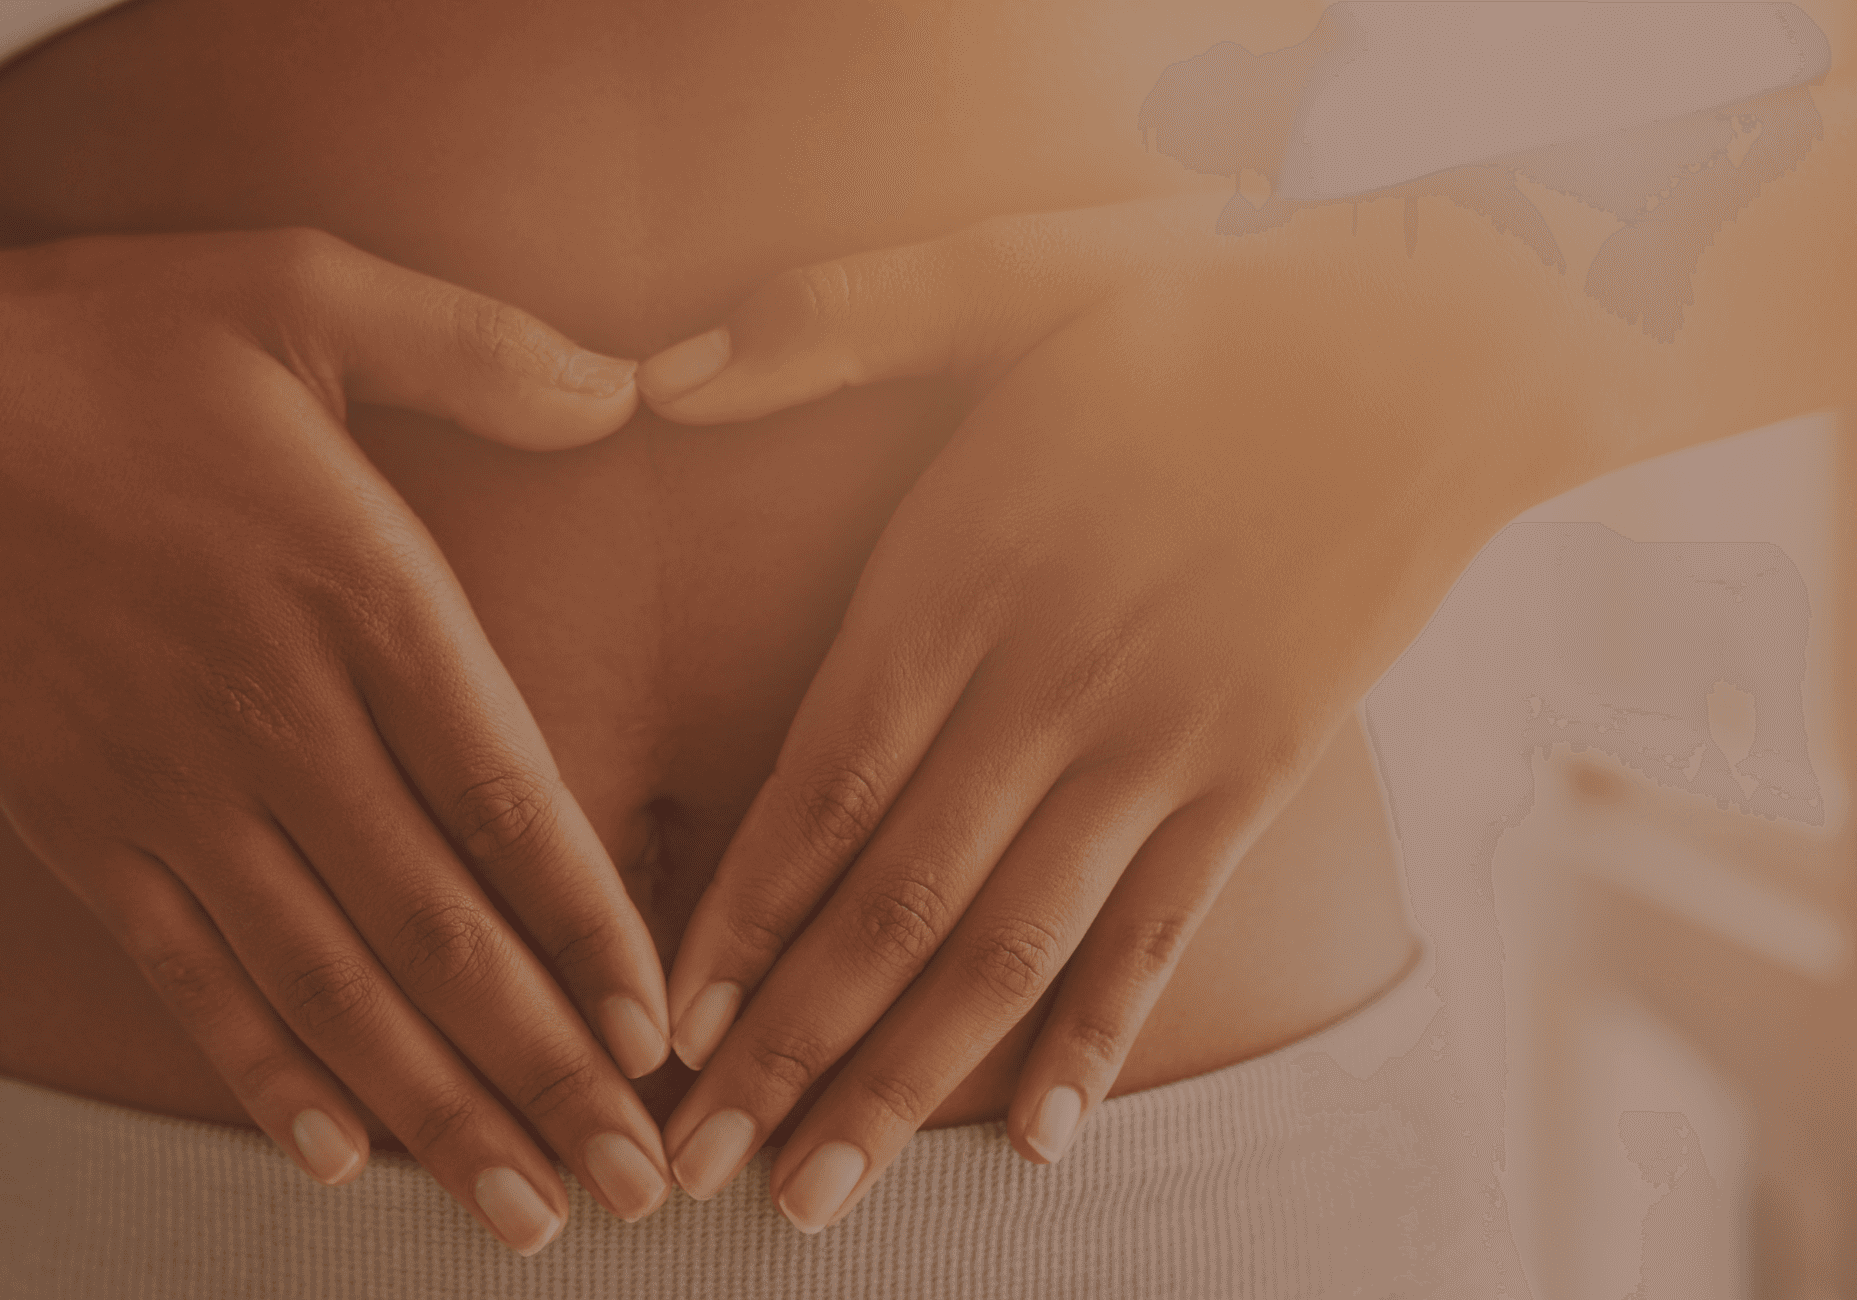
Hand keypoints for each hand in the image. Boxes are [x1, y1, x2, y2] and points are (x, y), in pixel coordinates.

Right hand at [0, 229, 675, 1250]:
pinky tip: (335, 1158)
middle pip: (434, 928)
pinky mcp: (78, 823)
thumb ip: (479, 345)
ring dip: (432, 1109)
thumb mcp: (301, 289)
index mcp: (353, 585)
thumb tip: (632, 386)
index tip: (664, 1030)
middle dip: (547, 1070)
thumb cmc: (104, 337)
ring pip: (324, 985)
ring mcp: (165, 786)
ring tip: (524, 1214)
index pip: (504, 795)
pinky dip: (263, 1073)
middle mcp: (269, 712)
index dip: (590, 926)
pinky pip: (186, 976)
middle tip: (638, 1184)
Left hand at [635, 193, 1599, 1229]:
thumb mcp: (1017, 270)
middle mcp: (1054, 677)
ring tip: (821, 1196)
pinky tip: (1037, 1141)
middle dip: (784, 1043)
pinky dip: (1096, 1037)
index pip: (821, 777)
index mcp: (967, 565)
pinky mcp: (1261, 771)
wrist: (1456, 341)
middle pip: (894, 897)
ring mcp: (1165, 739)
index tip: (663, 1026)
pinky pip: (1162, 931)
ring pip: (1011, 942)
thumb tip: (665, 372)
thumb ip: (839, 316)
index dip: (736, 913)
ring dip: (906, 1078)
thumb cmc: (1208, 306)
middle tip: (696, 1163)